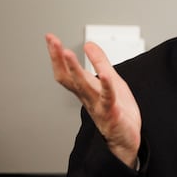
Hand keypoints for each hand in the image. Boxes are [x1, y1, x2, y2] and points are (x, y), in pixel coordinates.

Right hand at [45, 33, 141, 167]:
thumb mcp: (111, 79)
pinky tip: (104, 75)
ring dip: (75, 69)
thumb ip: (100, 62)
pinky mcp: (112, 112)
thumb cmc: (118, 111)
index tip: (50, 38)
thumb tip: (89, 44)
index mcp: (86, 89)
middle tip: (53, 41)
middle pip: (68, 77)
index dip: (57, 55)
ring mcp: (98, 105)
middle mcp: (88, 97)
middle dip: (59, 59)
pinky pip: (108, 98)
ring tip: (68, 53)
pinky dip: (106, 86)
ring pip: (83, 87)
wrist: (126, 139)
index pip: (66, 71)